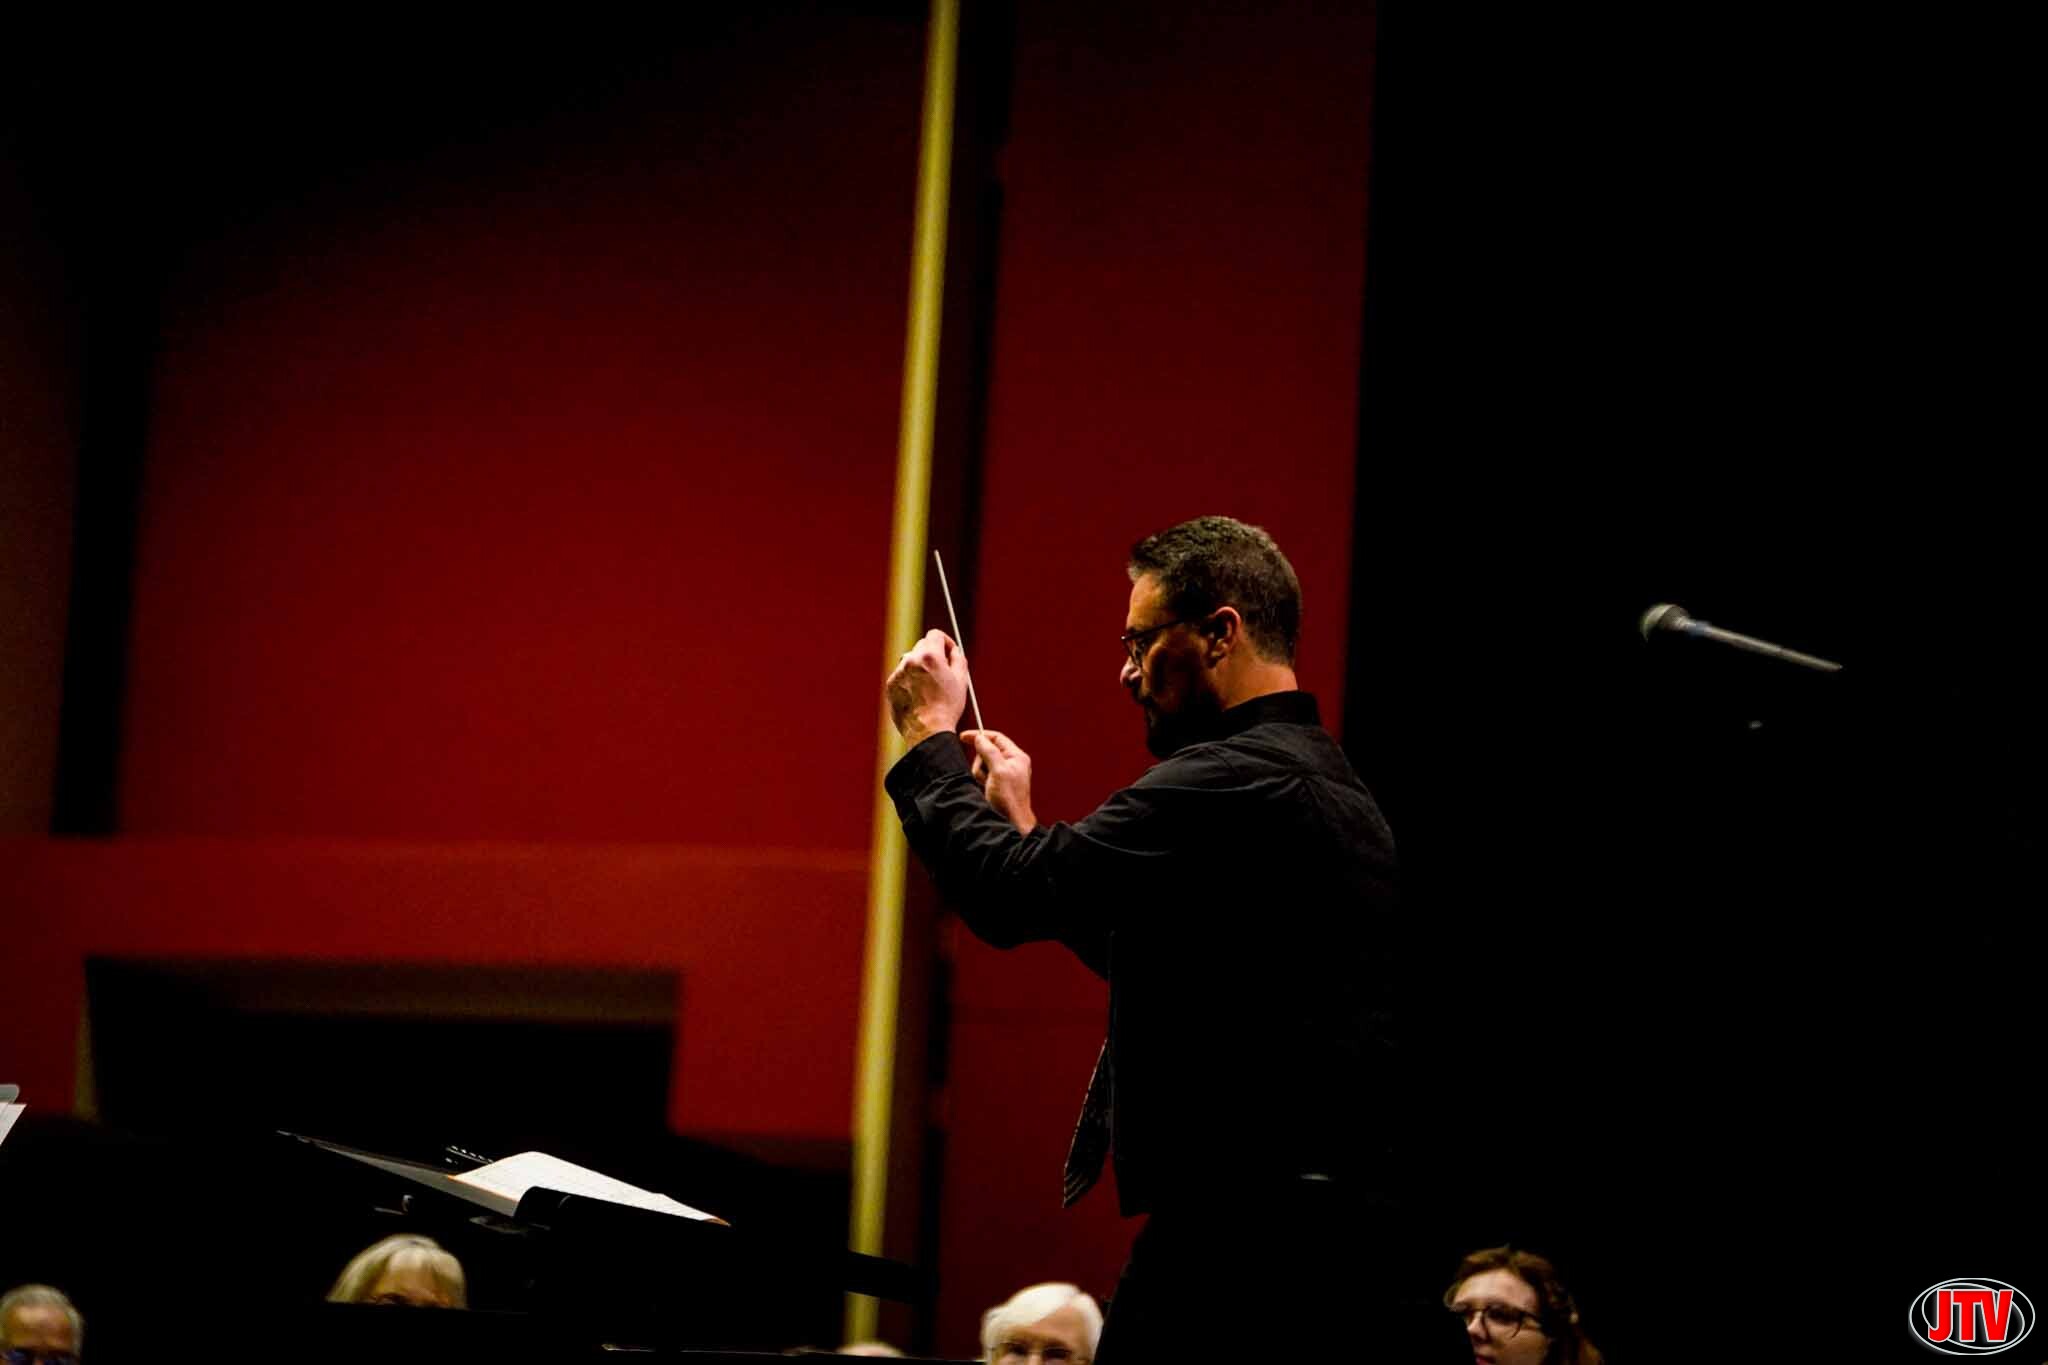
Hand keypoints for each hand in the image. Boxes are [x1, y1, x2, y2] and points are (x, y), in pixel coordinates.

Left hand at [886, 629, 968, 746]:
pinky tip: (919, 696)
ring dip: (920, 667)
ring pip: (910, 661)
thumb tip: (954, 650)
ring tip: (929, 687)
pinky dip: (909, 681)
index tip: (948, 652)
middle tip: (941, 671)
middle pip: (922, 646)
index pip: (935, 634)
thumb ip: (958, 658)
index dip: (945, 642)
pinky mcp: (891, 685)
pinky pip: (901, 676)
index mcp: (930, 655)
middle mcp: (911, 660)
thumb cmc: (947, 707)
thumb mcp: (961, 680)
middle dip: (932, 654)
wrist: (927, 731)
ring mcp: (898, 673)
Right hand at [962, 729, 1035, 833]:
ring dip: (980, 773)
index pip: (997, 738)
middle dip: (981, 761)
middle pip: (987, 751)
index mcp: (1016, 757)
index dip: (980, 736)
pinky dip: (980, 780)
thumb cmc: (1009, 799)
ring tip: (986, 784)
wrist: (1011, 822)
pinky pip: (983, 775)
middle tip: (985, 774)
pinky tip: (986, 789)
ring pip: (983, 764)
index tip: (964, 737)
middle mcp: (1011, 763)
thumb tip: (980, 738)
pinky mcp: (997, 783)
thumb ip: (989, 752)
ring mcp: (1004, 774)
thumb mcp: (999, 771)